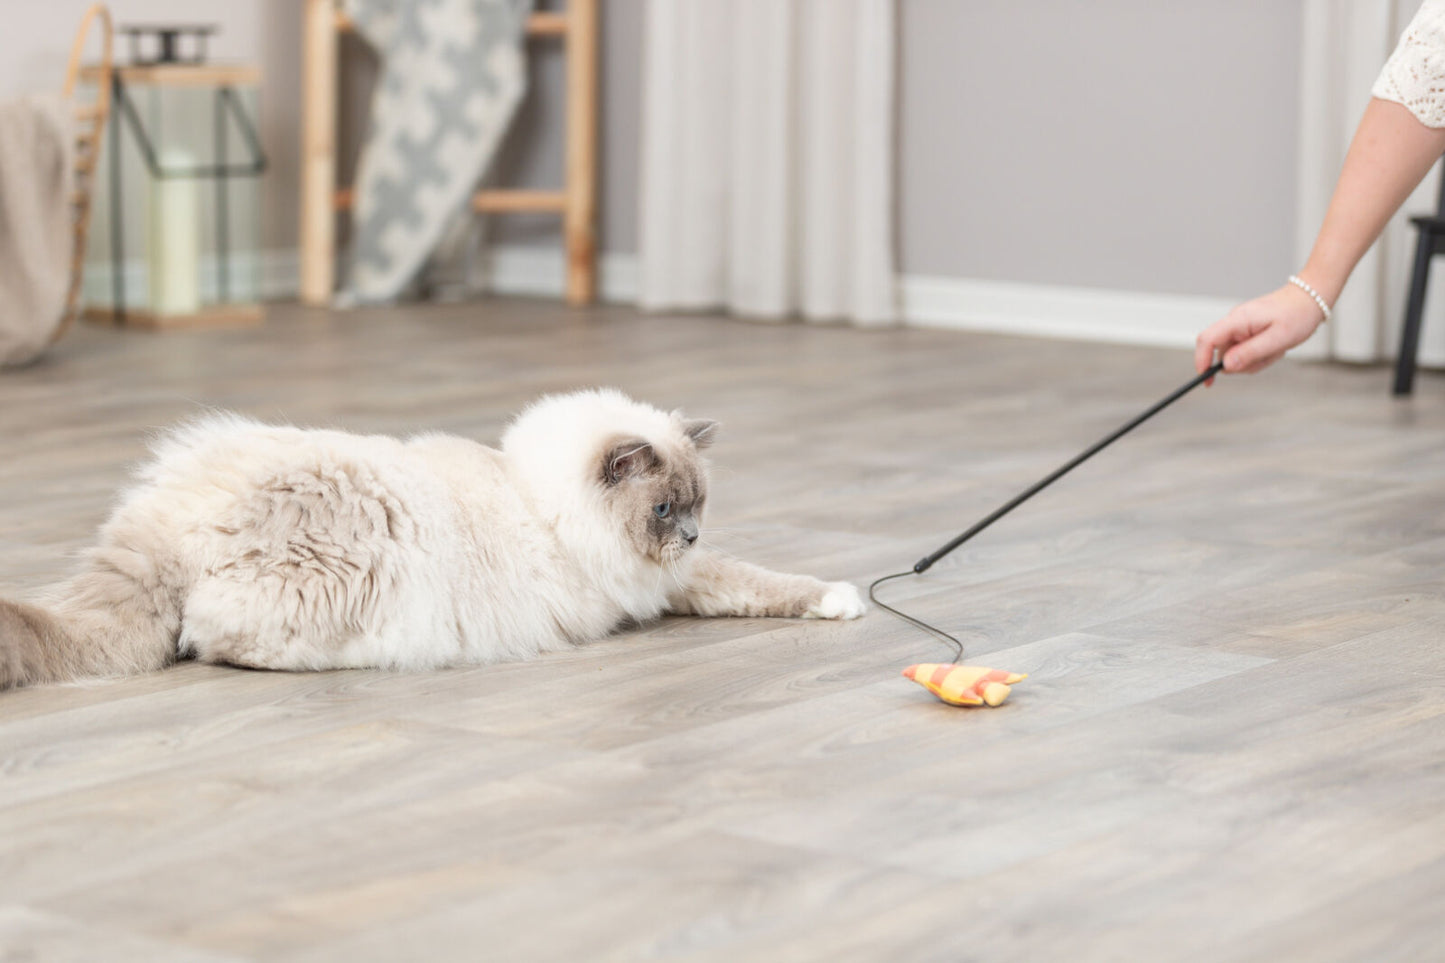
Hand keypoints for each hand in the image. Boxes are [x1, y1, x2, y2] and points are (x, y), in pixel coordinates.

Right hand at [1194, 284, 1326, 376]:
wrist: (1310, 299)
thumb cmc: (1298, 315)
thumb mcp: (1278, 339)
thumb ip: (1250, 353)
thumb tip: (1225, 366)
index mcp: (1238, 320)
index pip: (1207, 340)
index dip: (1201, 361)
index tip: (1206, 380)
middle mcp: (1234, 321)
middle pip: (1221, 352)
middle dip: (1241, 364)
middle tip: (1267, 358)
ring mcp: (1240, 326)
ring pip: (1234, 355)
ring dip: (1254, 360)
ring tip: (1275, 350)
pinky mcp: (1247, 330)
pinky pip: (1244, 351)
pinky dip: (1258, 355)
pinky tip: (1274, 348)